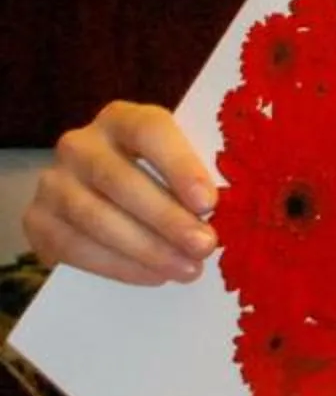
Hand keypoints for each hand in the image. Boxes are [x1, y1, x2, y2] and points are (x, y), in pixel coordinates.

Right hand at [22, 102, 217, 284]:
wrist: (104, 204)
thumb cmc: (160, 179)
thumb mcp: (179, 167)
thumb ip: (198, 180)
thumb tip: (238, 208)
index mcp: (123, 119)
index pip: (149, 130)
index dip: (180, 165)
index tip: (209, 202)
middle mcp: (80, 144)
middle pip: (120, 180)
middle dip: (167, 218)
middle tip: (205, 246)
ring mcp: (53, 181)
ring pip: (95, 217)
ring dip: (146, 248)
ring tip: (188, 268)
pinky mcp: (37, 220)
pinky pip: (74, 247)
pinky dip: (118, 265)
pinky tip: (154, 276)